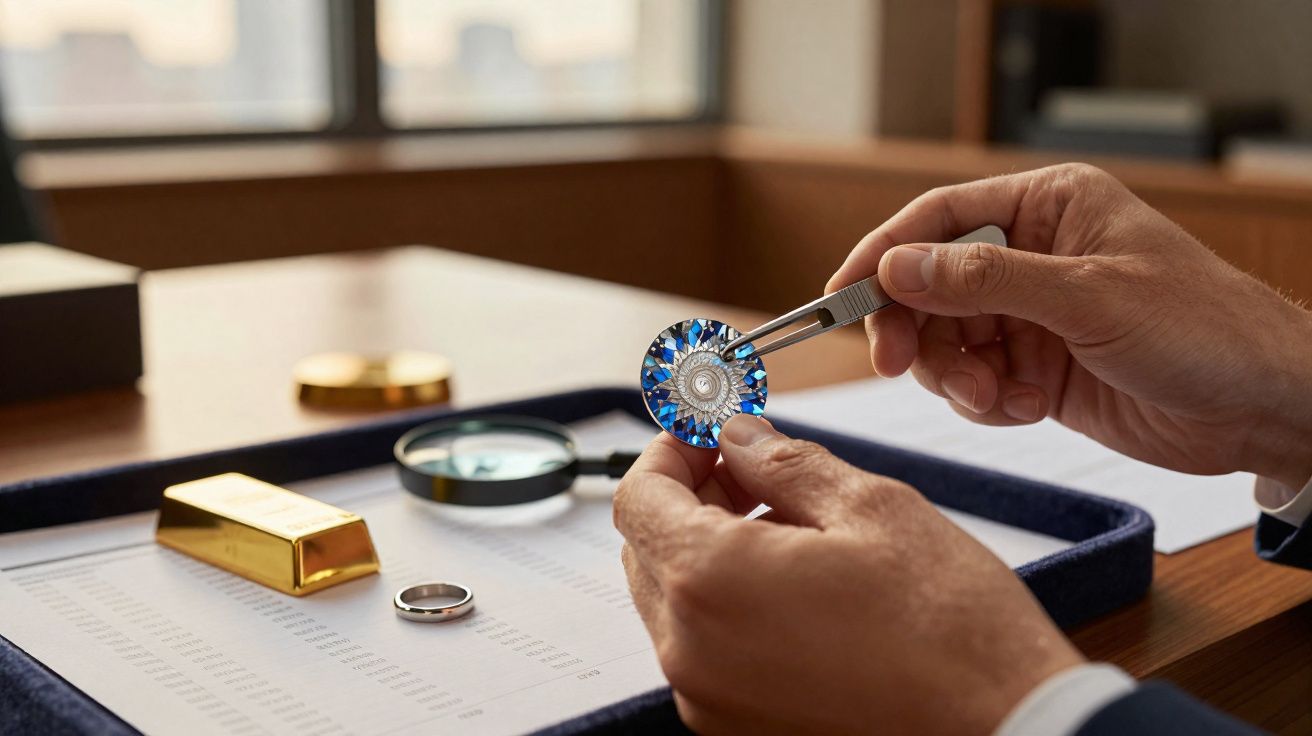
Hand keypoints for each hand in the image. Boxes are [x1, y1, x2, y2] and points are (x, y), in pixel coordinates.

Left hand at [614, 414, 1082, 734]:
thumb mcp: (870, 508)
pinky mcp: (736, 727)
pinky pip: (703, 648)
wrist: (1005, 729)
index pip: (638, 497)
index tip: (707, 432)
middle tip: (752, 468)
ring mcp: (709, 699)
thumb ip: (781, 462)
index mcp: (711, 584)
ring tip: (789, 524)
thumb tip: (735, 435)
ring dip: (708, 548)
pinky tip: (794, 582)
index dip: (669, 451)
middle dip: (688, 495)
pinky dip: (727, 603)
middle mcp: (690, 652)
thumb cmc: (952, 628)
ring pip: (672, 599)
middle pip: (646, 548)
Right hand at [828, 164, 1311, 488]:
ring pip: (948, 341)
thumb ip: (985, 282)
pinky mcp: (1038, 368)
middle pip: (930, 286)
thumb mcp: (1087, 297)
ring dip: (957, 377)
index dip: (883, 256)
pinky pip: (977, 383)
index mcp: (1047, 207)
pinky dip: (989, 403)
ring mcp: (1033, 315)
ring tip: (997, 400)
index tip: (842, 297)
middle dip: (916, 331)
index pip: (939, 219)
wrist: (1262, 408)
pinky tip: (1029, 408)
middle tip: (901, 365)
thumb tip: (899, 266)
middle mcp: (1032, 256)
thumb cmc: (1203, 329)